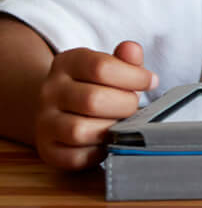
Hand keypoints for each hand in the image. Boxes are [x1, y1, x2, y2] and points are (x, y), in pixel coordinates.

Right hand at [36, 40, 156, 170]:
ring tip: (119, 123)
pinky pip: (75, 157)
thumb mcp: (110, 66)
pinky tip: (106, 140)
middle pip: (93, 100)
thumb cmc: (96, 86)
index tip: (150, 82)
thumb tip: (132, 50)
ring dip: (111, 130)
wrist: (60, 109)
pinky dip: (98, 153)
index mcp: (66, 63)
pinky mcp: (48, 149)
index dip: (134, 76)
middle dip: (125, 105)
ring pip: (80, 131)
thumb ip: (125, 59)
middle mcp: (50, 91)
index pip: (101, 67)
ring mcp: (45, 121)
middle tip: (133, 106)